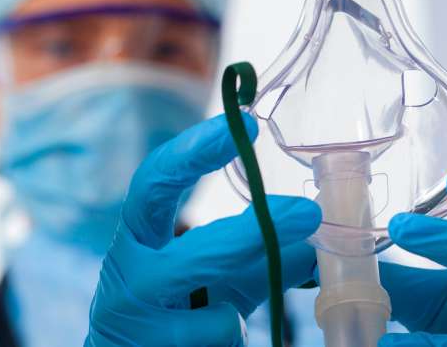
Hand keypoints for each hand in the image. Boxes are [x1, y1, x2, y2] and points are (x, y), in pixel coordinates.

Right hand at [85, 114, 321, 345]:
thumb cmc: (174, 312)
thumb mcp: (219, 276)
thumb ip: (261, 253)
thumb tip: (318, 232)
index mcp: (140, 235)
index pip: (156, 181)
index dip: (195, 150)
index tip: (246, 123)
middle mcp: (128, 271)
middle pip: (193, 251)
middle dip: (249, 234)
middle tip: (308, 213)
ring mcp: (133, 318)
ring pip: (216, 313)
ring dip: (235, 316)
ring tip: (227, 322)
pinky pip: (218, 341)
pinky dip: (228, 340)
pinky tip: (209, 346)